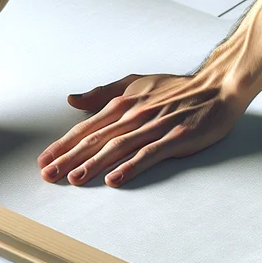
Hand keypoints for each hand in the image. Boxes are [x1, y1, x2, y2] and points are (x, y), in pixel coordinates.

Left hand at [38, 73, 248, 187]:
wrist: (218, 86)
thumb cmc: (177, 88)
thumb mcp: (136, 82)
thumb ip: (103, 93)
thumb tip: (73, 99)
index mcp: (123, 104)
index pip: (86, 128)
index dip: (63, 144)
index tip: (43, 159)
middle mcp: (134, 115)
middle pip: (96, 139)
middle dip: (69, 158)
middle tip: (48, 175)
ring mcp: (154, 127)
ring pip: (117, 147)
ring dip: (94, 164)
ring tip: (74, 179)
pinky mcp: (175, 138)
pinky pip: (148, 154)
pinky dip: (130, 167)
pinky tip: (115, 179)